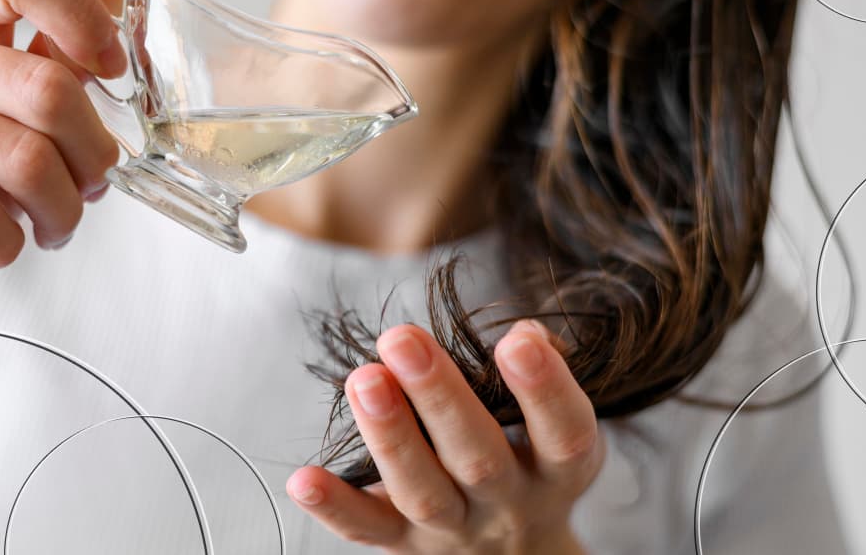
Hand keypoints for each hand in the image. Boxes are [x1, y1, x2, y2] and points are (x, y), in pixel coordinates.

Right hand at [0, 0, 123, 352]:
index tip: (110, 67)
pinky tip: (2, 246)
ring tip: (55, 225)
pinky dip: (10, 244)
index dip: (81, 11)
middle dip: (94, 154)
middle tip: (91, 185)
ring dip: (62, 210)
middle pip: (47, 86)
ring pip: (25, 158)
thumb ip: (49, 55)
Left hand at [287, 321, 602, 553]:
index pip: (563, 435)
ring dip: (389, 435)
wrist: (515, 554)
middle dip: (438, 396)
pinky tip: (302, 480)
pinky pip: (367, 531)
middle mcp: (508, 504)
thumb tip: (526, 332)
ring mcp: (453, 530)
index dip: (544, 391)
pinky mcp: (404, 545)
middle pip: (477, 460)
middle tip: (401, 338)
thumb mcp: (560, 424)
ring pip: (421, 493)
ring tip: (362, 378)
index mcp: (557, 471)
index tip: (516, 341)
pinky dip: (334, 507)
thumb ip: (546, 372)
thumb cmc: (532, 461)